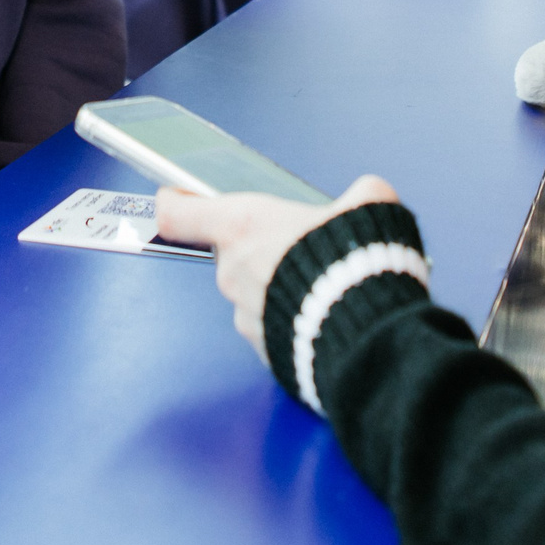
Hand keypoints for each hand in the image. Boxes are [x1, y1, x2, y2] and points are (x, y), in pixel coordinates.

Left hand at [154, 175, 401, 362]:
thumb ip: (362, 196)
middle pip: (230, 251)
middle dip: (261, 247)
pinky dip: (290, 320)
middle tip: (302, 245)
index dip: (175, 202)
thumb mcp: (368, 209)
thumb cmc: (354, 266)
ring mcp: (245, 314)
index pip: (178, 213)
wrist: (368, 334)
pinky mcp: (264, 350)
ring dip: (277, 286)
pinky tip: (323, 315)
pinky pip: (270, 325)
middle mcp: (234, 270)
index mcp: (244, 226)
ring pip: (252, 290)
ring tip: (322, 285)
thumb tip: (369, 195)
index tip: (177, 197)